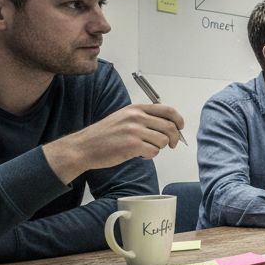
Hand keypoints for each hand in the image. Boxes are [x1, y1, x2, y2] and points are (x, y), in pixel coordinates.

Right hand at [44, 104, 184, 182]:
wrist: (84, 147)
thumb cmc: (103, 135)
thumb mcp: (123, 117)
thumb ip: (143, 117)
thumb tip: (166, 124)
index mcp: (136, 108)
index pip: (167, 110)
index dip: (178, 120)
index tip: (180, 127)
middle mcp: (136, 117)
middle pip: (170, 126)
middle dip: (174, 138)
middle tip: (171, 144)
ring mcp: (135, 130)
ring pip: (163, 140)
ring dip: (159, 148)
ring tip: (146, 149)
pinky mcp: (132, 145)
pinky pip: (154, 151)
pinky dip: (150, 155)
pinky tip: (140, 154)